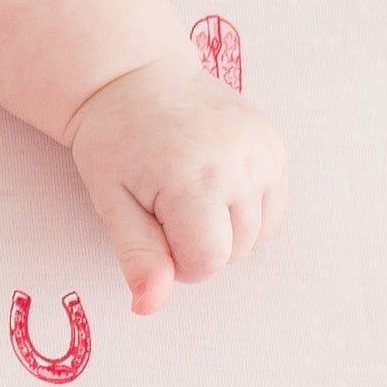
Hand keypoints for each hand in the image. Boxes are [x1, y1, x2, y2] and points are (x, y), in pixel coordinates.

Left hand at [67, 54, 287, 314]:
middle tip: (163, 206)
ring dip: (225, 231)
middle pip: (235, 252)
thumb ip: (137, 255)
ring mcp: (264, 153)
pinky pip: (274, 209)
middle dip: (198, 245)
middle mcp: (240, 164)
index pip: (206, 261)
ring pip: (259, 236)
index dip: (176, 262)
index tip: (151, 230)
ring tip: (187, 194)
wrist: (135, 79)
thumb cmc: (113, 141)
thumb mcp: (111, 200)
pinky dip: (246, 212)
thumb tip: (149, 307)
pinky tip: (214, 188)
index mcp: (194, 179)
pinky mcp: (276, 146)